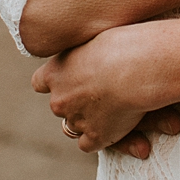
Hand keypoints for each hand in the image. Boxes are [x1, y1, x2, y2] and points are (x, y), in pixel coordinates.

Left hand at [32, 21, 179, 156]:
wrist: (139, 67)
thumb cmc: (124, 42)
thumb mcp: (96, 35)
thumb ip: (86, 49)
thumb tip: (91, 49)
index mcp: (55, 71)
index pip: (40, 83)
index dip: (56, 82)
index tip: (70, 78)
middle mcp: (59, 99)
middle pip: (59, 105)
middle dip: (75, 102)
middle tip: (101, 93)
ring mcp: (76, 120)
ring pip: (74, 126)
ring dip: (88, 120)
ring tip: (115, 109)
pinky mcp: (96, 136)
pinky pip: (88, 144)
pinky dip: (100, 137)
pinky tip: (117, 127)